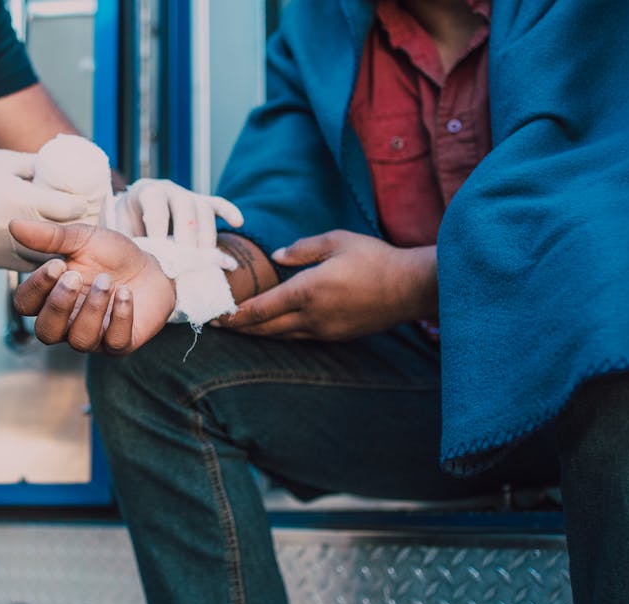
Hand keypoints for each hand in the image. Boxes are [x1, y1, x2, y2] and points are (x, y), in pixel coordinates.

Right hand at [0, 150, 94, 270]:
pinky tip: (46, 250)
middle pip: (63, 236)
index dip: (82, 205)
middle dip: (76, 228)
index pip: (69, 209)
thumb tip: (65, 168)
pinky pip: (29, 265)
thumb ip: (37, 165)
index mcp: (23, 199)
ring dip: (60, 248)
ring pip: (48, 256)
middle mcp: (18, 228)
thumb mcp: (7, 160)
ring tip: (68, 238)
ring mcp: (7, 248)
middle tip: (84, 220)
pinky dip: (40, 259)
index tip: (86, 200)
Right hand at [9, 220, 175, 353]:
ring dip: (92, 308)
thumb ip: (49, 236)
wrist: (152, 267)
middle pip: (46, 332)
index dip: (36, 287)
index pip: (25, 305)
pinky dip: (120, 316)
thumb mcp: (81, 239)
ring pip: (80, 340)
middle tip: (74, 276)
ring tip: (107, 281)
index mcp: (50, 298)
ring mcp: (94, 337)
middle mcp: (67, 323)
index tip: (57, 264)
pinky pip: (115, 342)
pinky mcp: (121, 343)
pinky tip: (126, 293)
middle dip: (58, 305)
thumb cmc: (110, 257)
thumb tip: (13, 225)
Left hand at [104, 179, 243, 248]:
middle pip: (185, 207)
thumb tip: (133, 255)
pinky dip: (229, 211)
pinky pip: (218, 203)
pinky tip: (239, 222)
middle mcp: (170, 189)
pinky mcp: (202, 202)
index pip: (156, 204)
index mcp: (147, 192)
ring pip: (204, 208)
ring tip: (205, 257)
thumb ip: (125, 238)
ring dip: (207, 234)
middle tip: (186, 260)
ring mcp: (188, 194)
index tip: (160, 250)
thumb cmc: (127, 221)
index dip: (158, 227)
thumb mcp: (119, 227)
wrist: (134, 206)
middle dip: (187, 235)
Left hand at [217, 230, 436, 340]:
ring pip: (282, 335)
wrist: (410, 287)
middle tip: (219, 325)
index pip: (261, 309)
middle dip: (240, 328)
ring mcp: (325, 330)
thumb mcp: (336, 241)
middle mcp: (311, 316)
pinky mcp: (337, 335)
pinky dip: (282, 332)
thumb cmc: (374, 258)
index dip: (236, 315)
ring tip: (241, 328)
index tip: (218, 316)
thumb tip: (277, 256)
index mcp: (307, 291)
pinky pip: (301, 336)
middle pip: (266, 328)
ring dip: (259, 333)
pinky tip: (275, 327)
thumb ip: (302, 249)